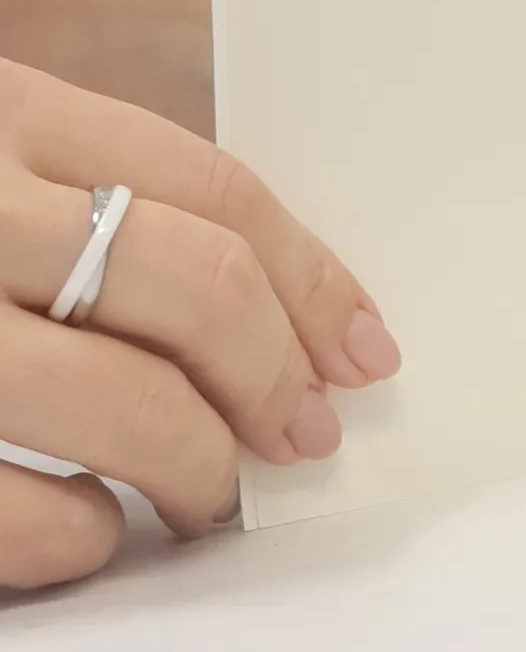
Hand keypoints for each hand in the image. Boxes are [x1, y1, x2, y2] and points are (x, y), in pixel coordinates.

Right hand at [0, 56, 400, 589]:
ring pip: (120, 405)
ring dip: (194, 467)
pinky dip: (71, 538)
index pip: (216, 188)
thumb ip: (83, 183)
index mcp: (6, 113)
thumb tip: (259, 299)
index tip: (364, 348)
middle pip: (190, 290)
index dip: (315, 277)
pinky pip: (7, 513)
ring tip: (205, 494)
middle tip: (299, 434)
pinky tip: (89, 533)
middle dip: (271, 377)